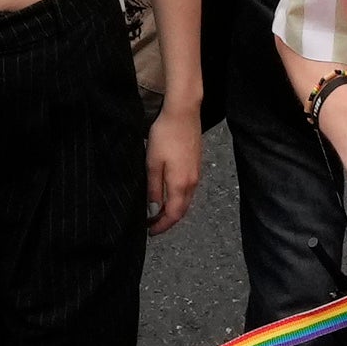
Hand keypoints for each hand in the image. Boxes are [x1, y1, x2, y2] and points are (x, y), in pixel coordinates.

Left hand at [145, 103, 202, 231]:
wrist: (183, 113)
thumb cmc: (165, 135)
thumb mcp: (152, 164)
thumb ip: (154, 189)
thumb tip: (154, 210)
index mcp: (180, 184)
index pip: (173, 215)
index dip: (162, 226)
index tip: (150, 232)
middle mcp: (192, 182)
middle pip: (182, 210)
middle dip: (167, 221)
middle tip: (152, 225)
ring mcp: (196, 173)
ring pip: (186, 200)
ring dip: (173, 209)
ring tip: (157, 212)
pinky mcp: (196, 164)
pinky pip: (189, 189)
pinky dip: (178, 198)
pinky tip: (168, 194)